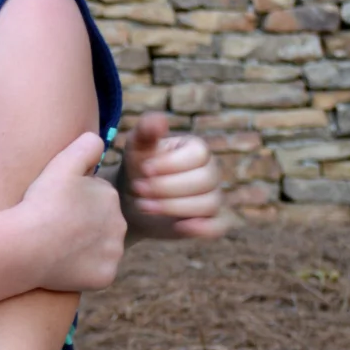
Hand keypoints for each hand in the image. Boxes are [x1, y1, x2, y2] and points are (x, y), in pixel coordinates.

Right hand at [21, 131, 126, 290]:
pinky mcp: (106, 276)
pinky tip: (62, 265)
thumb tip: (99, 142)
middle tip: (55, 228)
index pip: (95, 200)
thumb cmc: (40, 203)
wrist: (27, 245)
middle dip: (83, 226)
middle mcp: (121, 224)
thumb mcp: (61, 164)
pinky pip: (96, 272)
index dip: (73, 203)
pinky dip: (82, 271)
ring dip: (83, 249)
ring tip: (57, 247)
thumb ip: (85, 146)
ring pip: (99, 249)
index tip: (56, 208)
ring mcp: (114, 252)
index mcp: (111, 196)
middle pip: (100, 225)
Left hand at [120, 113, 233, 239]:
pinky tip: (179, 227)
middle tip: (138, 189)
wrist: (131, 199)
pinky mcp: (209, 221)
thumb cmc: (137, 168)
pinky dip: (202, 228)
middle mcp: (211, 171)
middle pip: (204, 180)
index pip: (198, 155)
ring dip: (174, 207)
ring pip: (209, 203)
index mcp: (197, 149)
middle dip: (167, 188)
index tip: (144, 170)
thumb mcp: (136, 147)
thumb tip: (160, 121)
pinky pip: (218, 226)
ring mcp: (213, 196)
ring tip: (142, 205)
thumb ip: (146, 130)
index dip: (171, 164)